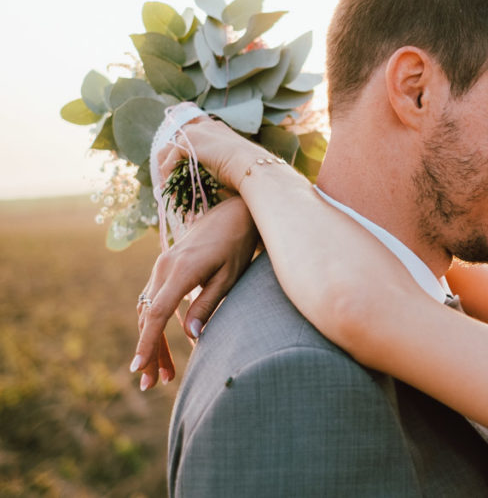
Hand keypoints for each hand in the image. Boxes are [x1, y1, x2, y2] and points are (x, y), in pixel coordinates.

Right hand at [131, 196, 259, 389]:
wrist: (233, 213)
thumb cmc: (238, 245)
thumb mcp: (230, 276)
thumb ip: (208, 304)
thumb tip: (192, 336)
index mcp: (180, 271)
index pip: (156, 314)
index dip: (147, 343)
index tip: (138, 368)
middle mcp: (164, 268)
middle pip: (147, 317)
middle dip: (148, 352)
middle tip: (153, 384)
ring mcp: (161, 266)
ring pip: (147, 311)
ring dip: (151, 341)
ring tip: (163, 374)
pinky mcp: (165, 268)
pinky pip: (154, 301)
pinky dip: (155, 325)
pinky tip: (166, 346)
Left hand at [155, 115, 265, 193]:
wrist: (252, 167)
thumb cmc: (249, 171)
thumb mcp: (234, 164)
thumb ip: (219, 164)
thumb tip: (215, 183)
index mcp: (217, 129)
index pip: (192, 133)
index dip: (183, 150)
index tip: (178, 168)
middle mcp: (204, 127)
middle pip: (176, 140)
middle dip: (170, 160)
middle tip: (170, 180)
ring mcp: (195, 132)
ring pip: (169, 151)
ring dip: (167, 170)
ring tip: (169, 187)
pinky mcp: (188, 142)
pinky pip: (169, 160)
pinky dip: (169, 176)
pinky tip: (174, 189)